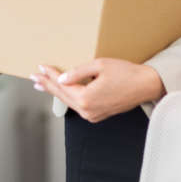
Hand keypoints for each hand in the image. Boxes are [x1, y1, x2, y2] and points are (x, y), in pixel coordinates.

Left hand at [29, 59, 164, 122]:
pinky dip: (68, 97)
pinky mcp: (98, 115)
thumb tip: (61, 78)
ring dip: (56, 92)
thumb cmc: (127, 73)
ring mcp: (93, 115)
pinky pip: (78, 105)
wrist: (145, 85)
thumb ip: (78, 72)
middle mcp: (88, 110)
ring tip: (43, 85)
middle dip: (47, 85)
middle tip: (35, 78)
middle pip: (62, 96)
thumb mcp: (100, 66)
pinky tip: (63, 92)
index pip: (61, 85)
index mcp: (86, 99)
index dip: (50, 75)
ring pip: (69, 102)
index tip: (40, 67)